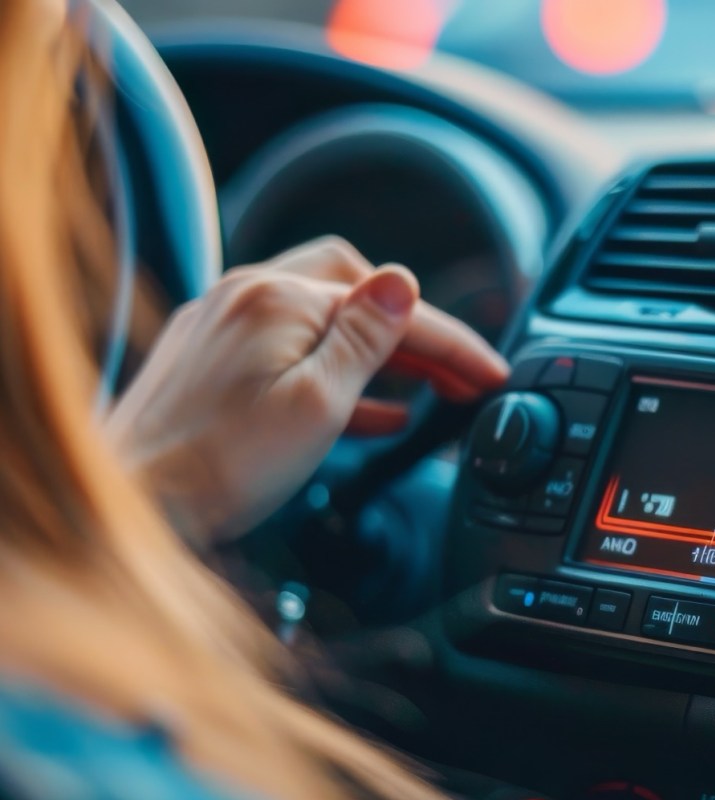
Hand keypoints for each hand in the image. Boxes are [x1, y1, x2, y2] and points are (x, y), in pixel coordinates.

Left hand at [106, 237, 508, 545]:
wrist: (126, 504)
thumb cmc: (217, 466)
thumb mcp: (316, 405)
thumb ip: (366, 339)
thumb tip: (404, 283)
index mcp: (279, 299)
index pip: (391, 309)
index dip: (452, 343)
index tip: (491, 372)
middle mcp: (249, 295)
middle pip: (358, 294)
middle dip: (416, 333)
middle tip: (460, 377)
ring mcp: (225, 324)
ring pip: (328, 322)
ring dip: (383, 354)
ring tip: (430, 395)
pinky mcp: (211, 359)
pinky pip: (294, 351)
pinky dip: (339, 373)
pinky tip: (370, 411)